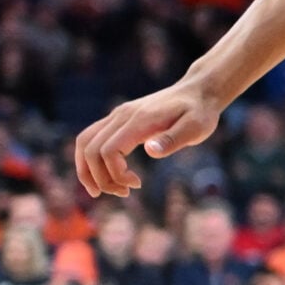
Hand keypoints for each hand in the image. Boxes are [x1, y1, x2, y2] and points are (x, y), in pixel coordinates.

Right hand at [75, 80, 224, 199]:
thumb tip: (150, 151)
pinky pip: (91, 138)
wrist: (198, 91)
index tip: (137, 185)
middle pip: (91, 150)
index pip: (109, 150)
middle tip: (124, 193)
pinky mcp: (118, 119)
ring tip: (101, 191)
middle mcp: (121, 116)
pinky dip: (89, 159)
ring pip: (84, 142)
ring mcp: (117, 116)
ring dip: (87, 170)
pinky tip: (103, 175)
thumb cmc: (200, 112)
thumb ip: (173, 139)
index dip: (116, 173)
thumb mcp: (197, 128)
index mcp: (139, 120)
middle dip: (101, 178)